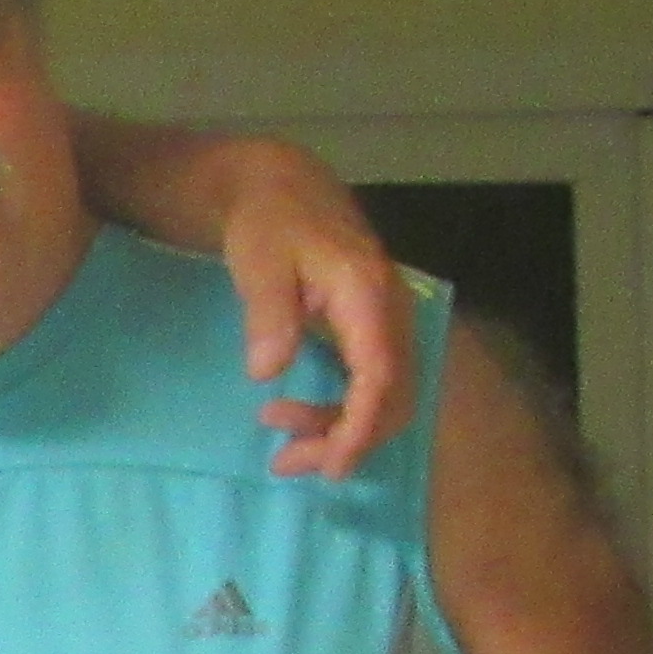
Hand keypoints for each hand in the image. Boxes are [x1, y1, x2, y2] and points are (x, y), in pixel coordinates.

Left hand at [214, 140, 416, 480]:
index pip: (381, 374)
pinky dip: (339, 413)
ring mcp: (387, 321)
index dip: (361, 426)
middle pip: (394, 396)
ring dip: (339, 430)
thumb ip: (268, 313)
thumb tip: (268, 371)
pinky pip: (372, 384)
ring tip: (278, 441)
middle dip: (347, 440)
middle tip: (284, 463)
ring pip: (386, 396)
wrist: (282, 188)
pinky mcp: (373, 330)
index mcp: (368, 293)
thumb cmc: (268, 223)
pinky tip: (292, 415)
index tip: (332, 465)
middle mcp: (391, 310)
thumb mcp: (258, 261)